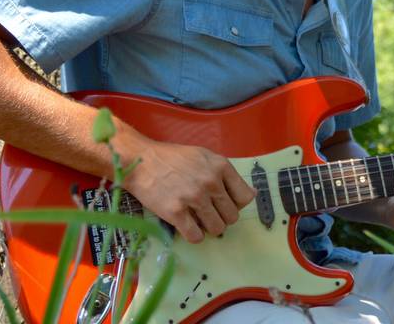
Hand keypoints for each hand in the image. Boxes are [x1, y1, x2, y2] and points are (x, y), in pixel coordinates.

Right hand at [119, 135, 255, 242]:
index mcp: (221, 166)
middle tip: (208, 212)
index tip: (225, 204)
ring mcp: (194, 198)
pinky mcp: (176, 213)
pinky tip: (188, 227)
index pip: (245, 197)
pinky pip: (196, 236)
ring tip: (198, 220)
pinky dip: (195, 236)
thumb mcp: (205, 157)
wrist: (141, 161)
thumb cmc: (174, 158)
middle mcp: (210, 182)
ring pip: (217, 228)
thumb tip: (252, 195)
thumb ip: (226, 174)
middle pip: (232, 216)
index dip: (236, 204)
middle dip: (222, 217)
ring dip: (210, 228)